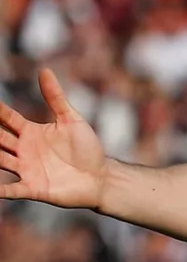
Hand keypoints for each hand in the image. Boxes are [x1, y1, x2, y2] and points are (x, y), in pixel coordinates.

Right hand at [0, 69, 108, 208]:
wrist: (101, 178)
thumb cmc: (88, 149)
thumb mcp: (72, 120)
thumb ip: (56, 98)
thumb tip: (44, 70)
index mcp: (31, 132)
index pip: (7, 118)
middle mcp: (24, 150)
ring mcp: (27, 169)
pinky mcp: (33, 188)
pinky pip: (12, 190)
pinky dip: (1, 190)